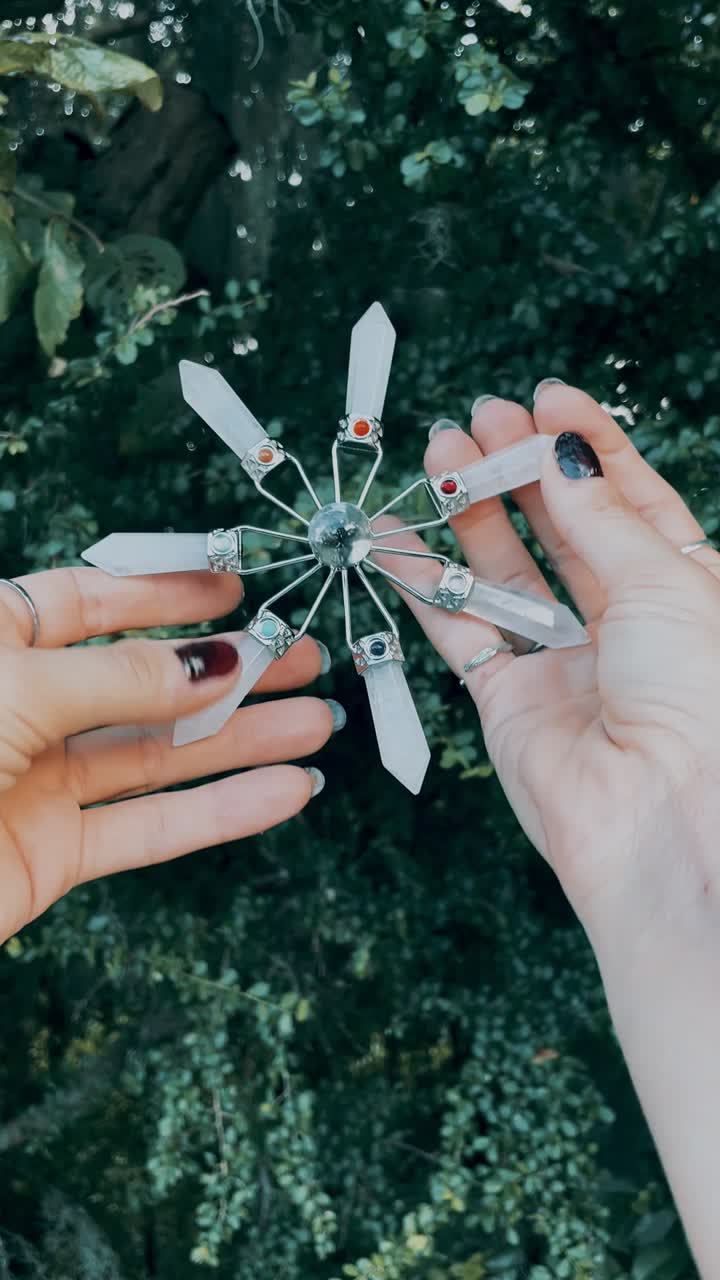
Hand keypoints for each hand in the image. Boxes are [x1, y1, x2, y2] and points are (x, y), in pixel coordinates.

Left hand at [0, 567, 333, 942]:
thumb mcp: (17, 687)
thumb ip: (123, 677)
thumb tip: (215, 663)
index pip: (88, 602)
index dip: (163, 593)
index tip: (234, 586)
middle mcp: (19, 708)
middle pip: (142, 680)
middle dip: (226, 670)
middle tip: (301, 657)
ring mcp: (38, 782)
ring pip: (159, 755)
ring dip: (242, 741)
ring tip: (317, 722)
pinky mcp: (53, 854)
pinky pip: (151, 828)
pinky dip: (222, 812)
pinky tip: (283, 792)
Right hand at [374, 382, 719, 956]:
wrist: (664, 820)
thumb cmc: (699, 702)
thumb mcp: (666, 582)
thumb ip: (600, 515)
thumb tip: (563, 453)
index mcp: (683, 589)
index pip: (629, 499)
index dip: (587, 447)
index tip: (547, 400)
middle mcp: (623, 623)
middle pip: (561, 528)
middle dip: (520, 469)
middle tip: (481, 422)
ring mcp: (562, 660)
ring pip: (505, 569)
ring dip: (471, 510)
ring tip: (441, 454)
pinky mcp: (506, 698)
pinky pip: (457, 626)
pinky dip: (424, 580)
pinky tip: (397, 533)